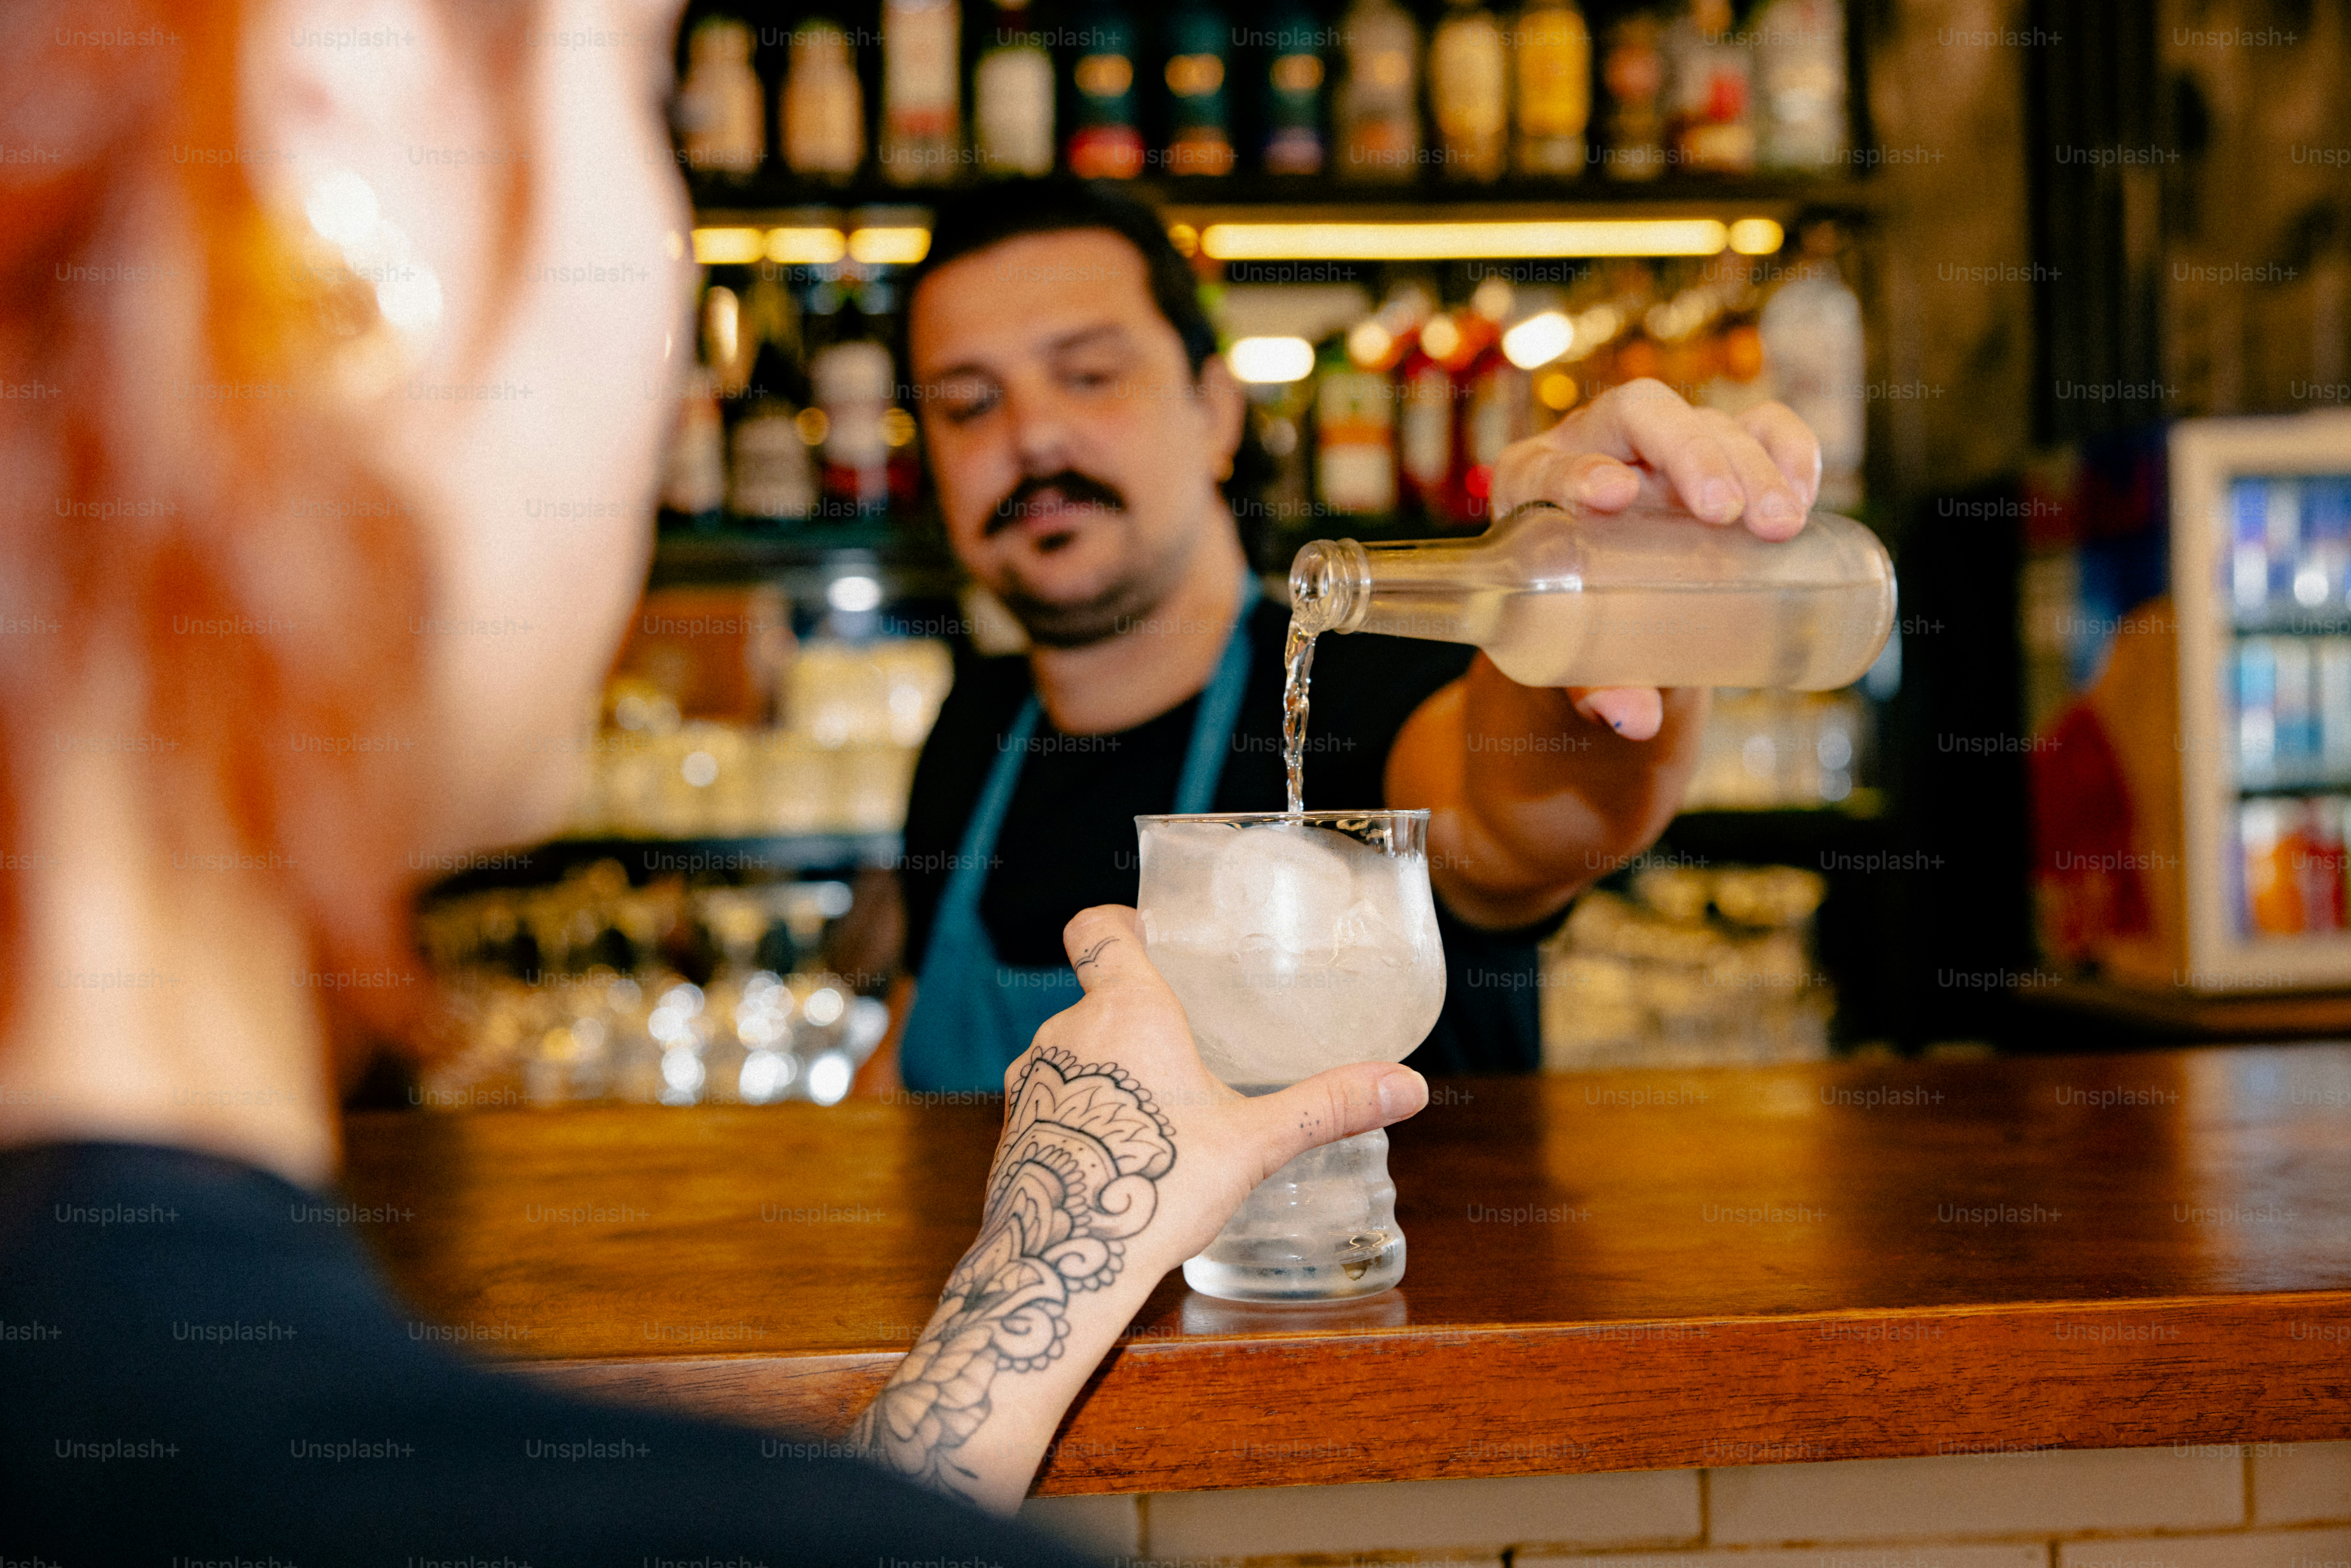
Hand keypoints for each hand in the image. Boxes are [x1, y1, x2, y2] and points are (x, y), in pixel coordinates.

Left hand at [1021, 906, 1430, 1269]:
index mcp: (1125, 1009)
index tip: (1148, 935)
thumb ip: (1327, 1106)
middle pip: (1097, 996)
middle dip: (1138, 1015)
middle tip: (1184, 1046)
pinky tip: (1120, 1153)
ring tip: (1157, 1109)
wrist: (1062, 1264)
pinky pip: (1053, 1099)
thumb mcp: (1254, 1143)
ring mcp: (1033, 1081)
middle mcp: (1066, 1032)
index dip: (1118, 923)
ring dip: (1110, 1067)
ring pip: (1075, 1051)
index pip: (1095, 928)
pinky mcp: (1015, 1129)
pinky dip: (1083, 1112)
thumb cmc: (1154, 1188)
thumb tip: (1406, 1086)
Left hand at [1487, 377, 1822, 739]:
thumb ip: (1597, 686)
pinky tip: (1804, 493)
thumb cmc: (1577, 615)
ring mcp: (1662, 440)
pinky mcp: (1719, 444)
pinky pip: (1759, 424)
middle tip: (1725, 512)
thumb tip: (1636, 720)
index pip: (1548, 466)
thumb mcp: (1575, 648)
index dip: (1577, 470)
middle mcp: (1595, 444)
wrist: (1609, 594)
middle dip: (1688, 453)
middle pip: (1639, 414)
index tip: (1612, 494)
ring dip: (1749, 462)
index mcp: (1533, 488)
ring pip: (1705, 419)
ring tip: (1779, 523)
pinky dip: (1789, 448)